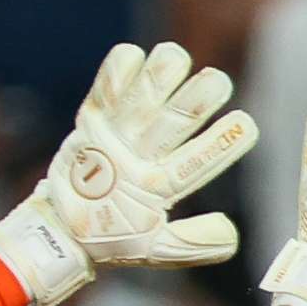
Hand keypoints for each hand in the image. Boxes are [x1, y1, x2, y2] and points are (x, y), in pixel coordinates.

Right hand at [0, 41, 261, 305]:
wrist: (61, 232)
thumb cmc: (110, 241)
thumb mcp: (153, 250)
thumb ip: (191, 245)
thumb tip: (230, 234)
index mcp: (164, 184)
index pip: (198, 162)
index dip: (222, 143)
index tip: (246, 124)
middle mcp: (147, 152)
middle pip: (176, 122)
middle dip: (197, 100)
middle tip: (217, 81)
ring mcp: (120, 134)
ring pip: (144, 100)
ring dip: (159, 78)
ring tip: (175, 57)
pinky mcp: (92, 121)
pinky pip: (104, 92)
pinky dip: (115, 73)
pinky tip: (133, 55)